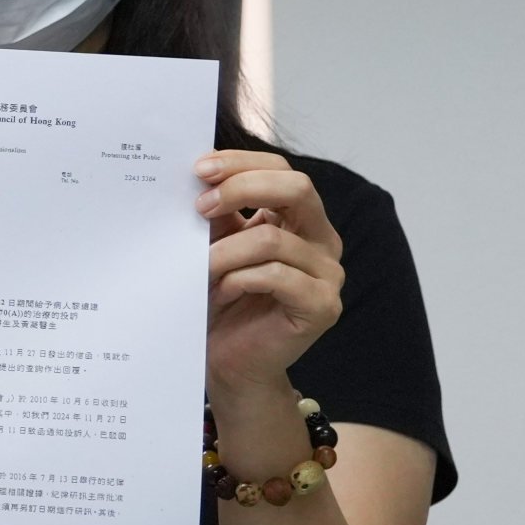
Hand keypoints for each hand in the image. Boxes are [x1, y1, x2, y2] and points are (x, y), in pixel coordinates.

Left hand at [197, 150, 345, 417]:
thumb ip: (216, 212)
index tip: (197, 169)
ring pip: (271, 238)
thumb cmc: (219, 299)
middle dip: (241, 188)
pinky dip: (239, 279)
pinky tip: (222, 292)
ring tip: (200, 268)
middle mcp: (321, 240)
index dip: (241, 163)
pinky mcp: (323, 306)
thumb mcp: (214, 245)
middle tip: (198, 206)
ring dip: (224, 251)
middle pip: (296, 188)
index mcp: (298, 218)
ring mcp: (328, 274)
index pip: (281, 169)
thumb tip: (196, 174)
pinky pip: (276, 276)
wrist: (229, 361)